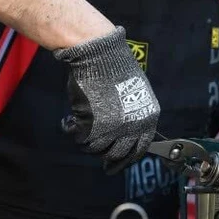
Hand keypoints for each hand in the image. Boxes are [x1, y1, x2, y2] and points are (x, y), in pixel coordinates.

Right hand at [54, 26, 160, 174]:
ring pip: (97, 149)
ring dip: (88, 142)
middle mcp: (134, 126)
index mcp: (148, 116)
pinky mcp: (93, 125)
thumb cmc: (116, 67)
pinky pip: (82, 138)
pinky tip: (69, 123)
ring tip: (82, 131)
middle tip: (97, 152)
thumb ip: (134, 113)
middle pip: (118, 153)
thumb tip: (126, 132)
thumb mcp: (137, 91)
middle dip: (106, 156)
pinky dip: (74, 132)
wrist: (100, 54)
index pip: (140, 148)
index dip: (127, 158)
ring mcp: (114, 128)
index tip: (117, 163)